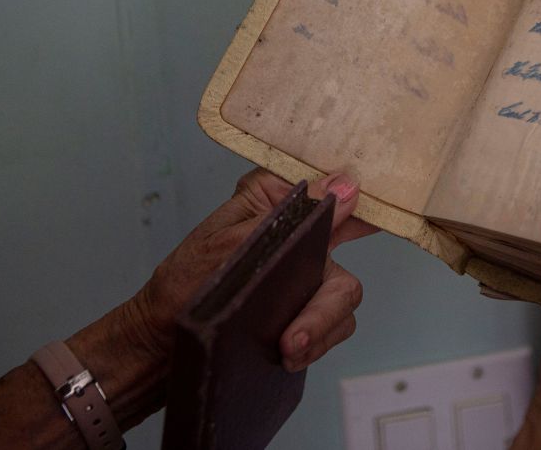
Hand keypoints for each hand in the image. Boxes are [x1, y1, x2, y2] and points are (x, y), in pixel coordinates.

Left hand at [129, 169, 377, 371]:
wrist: (160, 343)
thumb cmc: (183, 283)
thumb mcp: (227, 242)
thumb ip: (288, 215)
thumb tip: (346, 186)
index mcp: (277, 201)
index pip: (333, 188)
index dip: (365, 198)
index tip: (380, 216)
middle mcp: (300, 233)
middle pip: (347, 253)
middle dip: (327, 304)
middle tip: (296, 336)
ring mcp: (305, 274)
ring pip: (343, 296)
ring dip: (319, 328)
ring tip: (286, 350)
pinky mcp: (305, 310)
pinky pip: (335, 324)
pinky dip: (317, 342)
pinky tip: (290, 355)